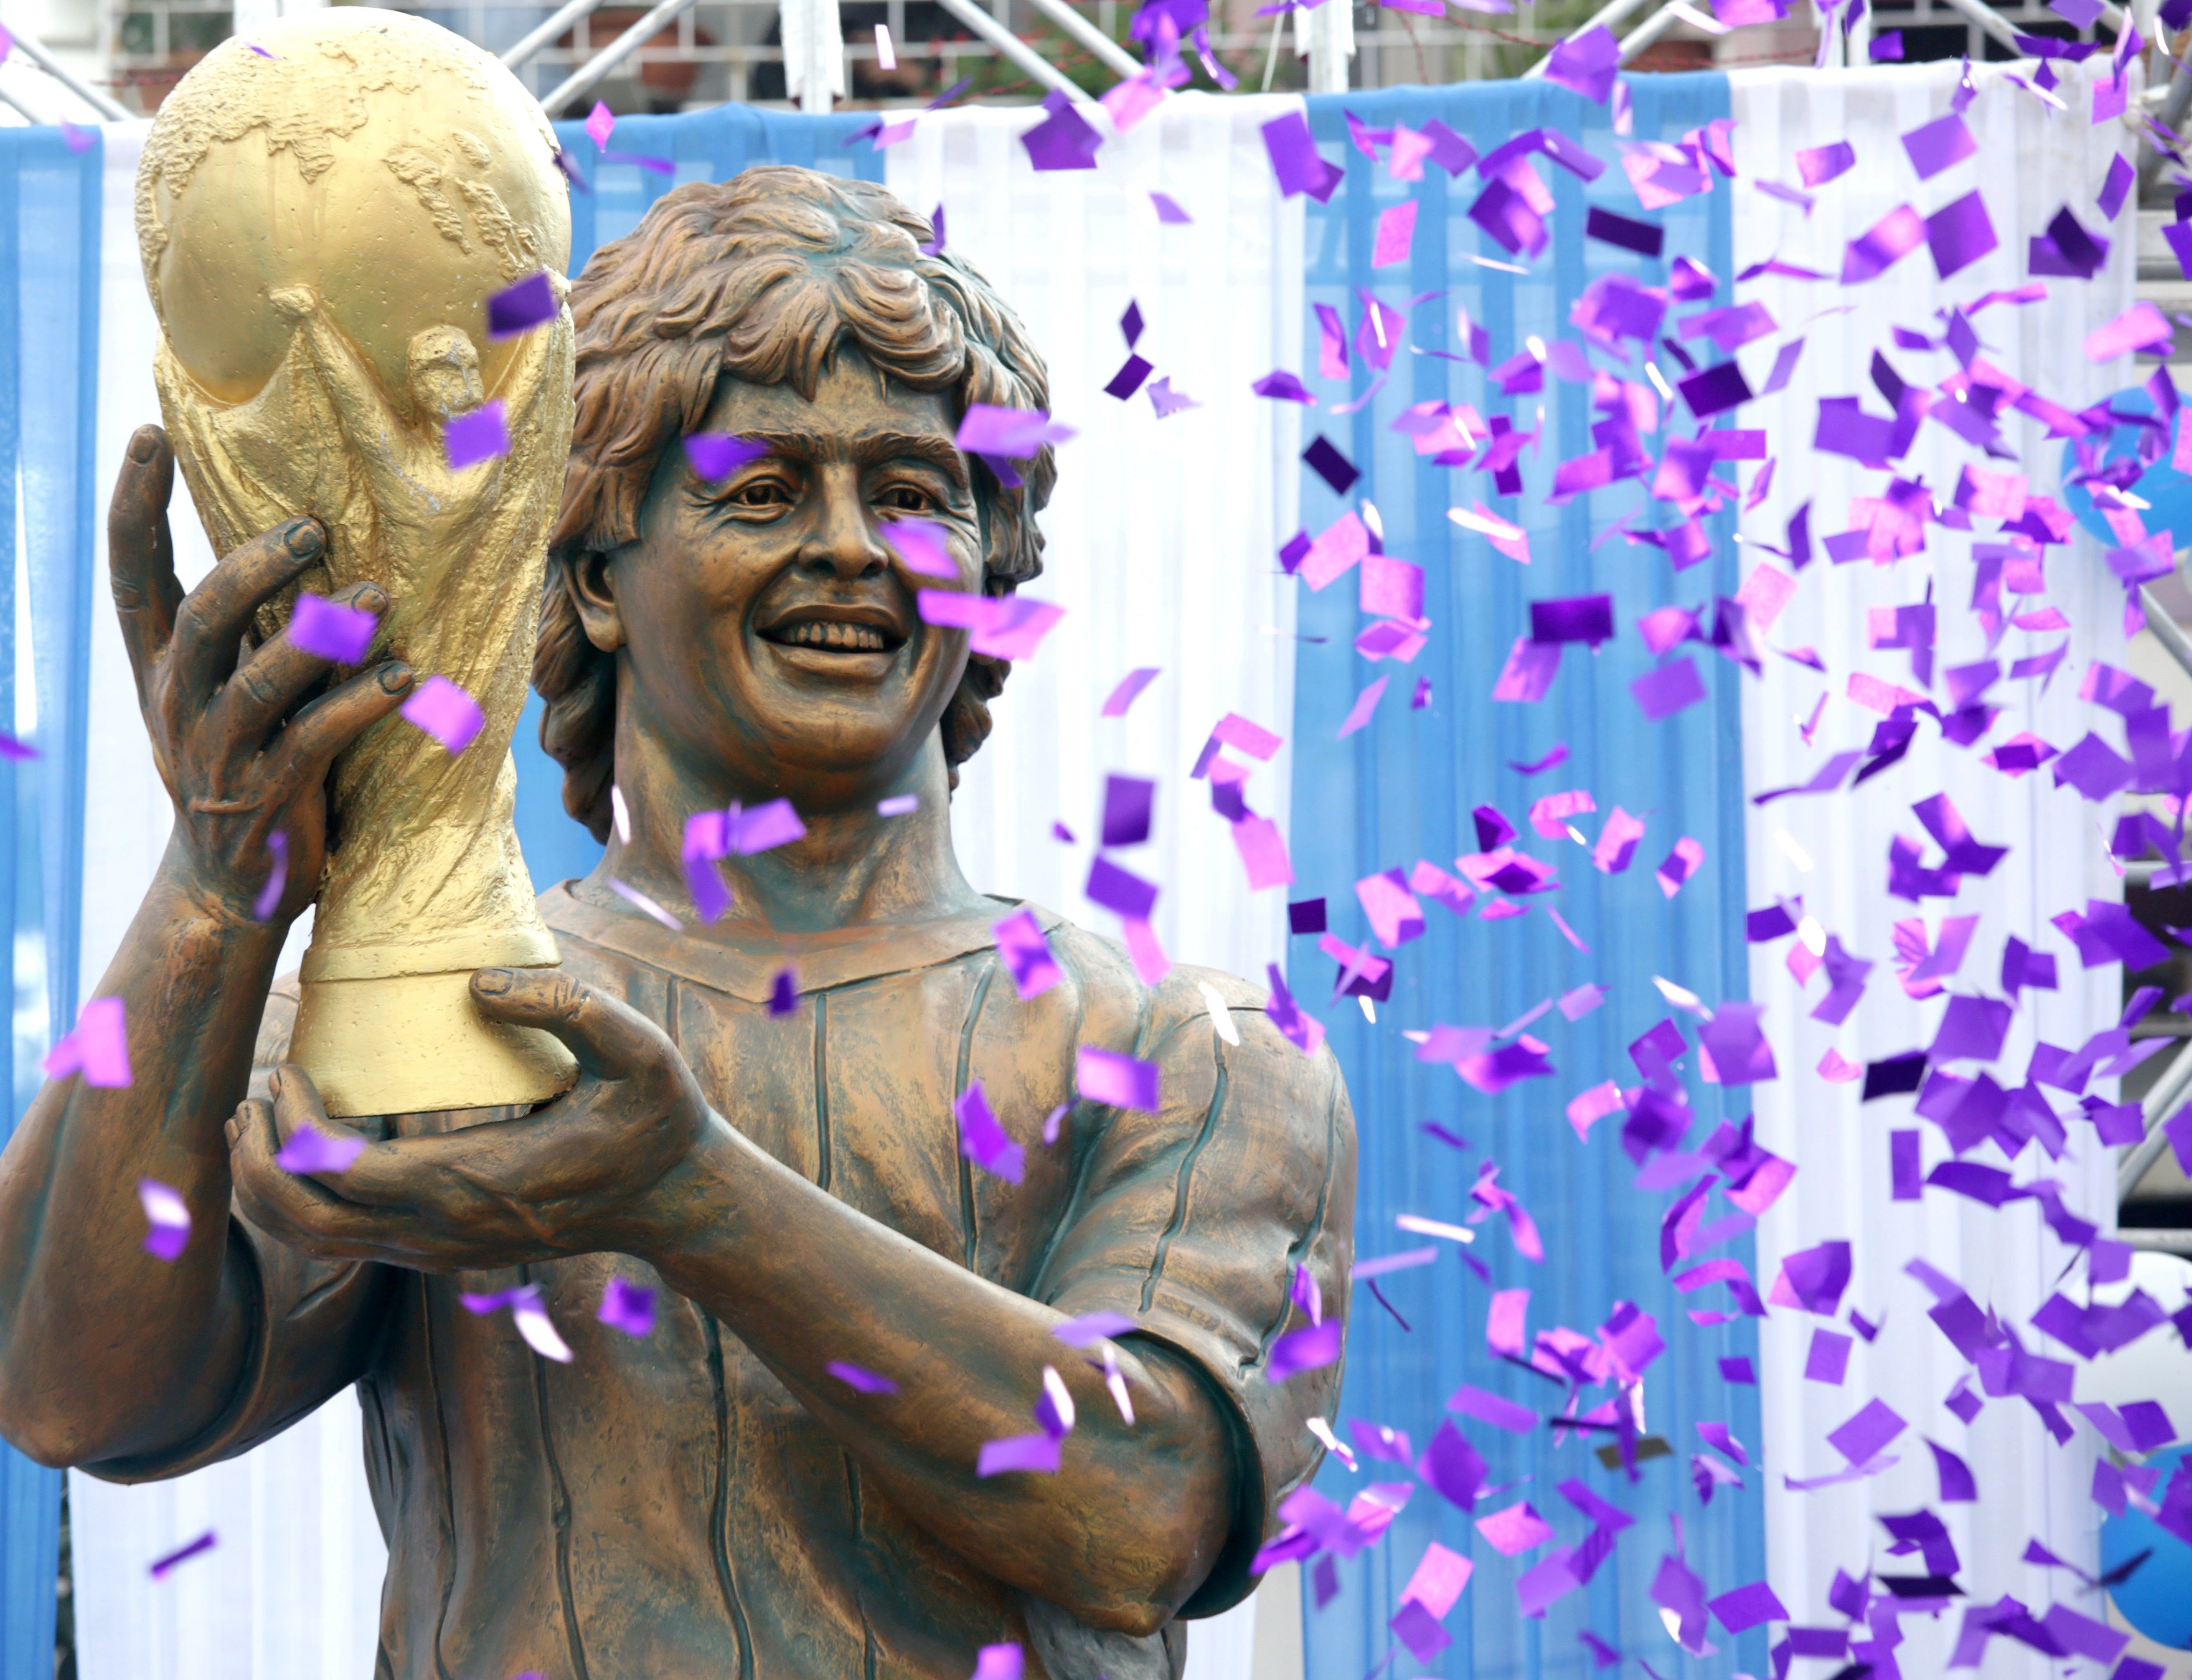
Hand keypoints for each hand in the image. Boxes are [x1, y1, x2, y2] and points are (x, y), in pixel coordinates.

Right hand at [109, 425, 414, 924]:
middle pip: (201, 618)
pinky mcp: (269, 797)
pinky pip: (315, 742)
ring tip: (379, 597)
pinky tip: (406, 678)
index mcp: (162, 669)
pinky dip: (361, 706)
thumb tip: (295, 542)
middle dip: (253, 568)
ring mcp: (221, 754)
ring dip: (322, 637)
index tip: (149, 434)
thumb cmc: (245, 763)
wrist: (232, 886)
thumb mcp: (224, 690)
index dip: (135, 505)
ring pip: (258, 683)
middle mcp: (180, 704)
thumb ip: (247, 628)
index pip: (134, 573)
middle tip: (312, 527)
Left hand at [224, 969, 717, 1269]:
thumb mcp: (638, 1049)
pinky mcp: (445, 1252)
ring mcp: (443, 1250)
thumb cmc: (657, 1119)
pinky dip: (304, 1202)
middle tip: (252, 1096)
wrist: (678, 1201)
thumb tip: (476, 983)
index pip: (340, 1173)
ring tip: (257, 1123)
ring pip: (317, 1241)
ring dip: (270, 1188)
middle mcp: (447, 1229)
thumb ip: (566, 1006)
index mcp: (478, 1180)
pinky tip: (307, 1149)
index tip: (291, 1067)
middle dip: (256, 1160)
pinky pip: (347, 1242)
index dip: (294, 1123)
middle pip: (305, 1220)